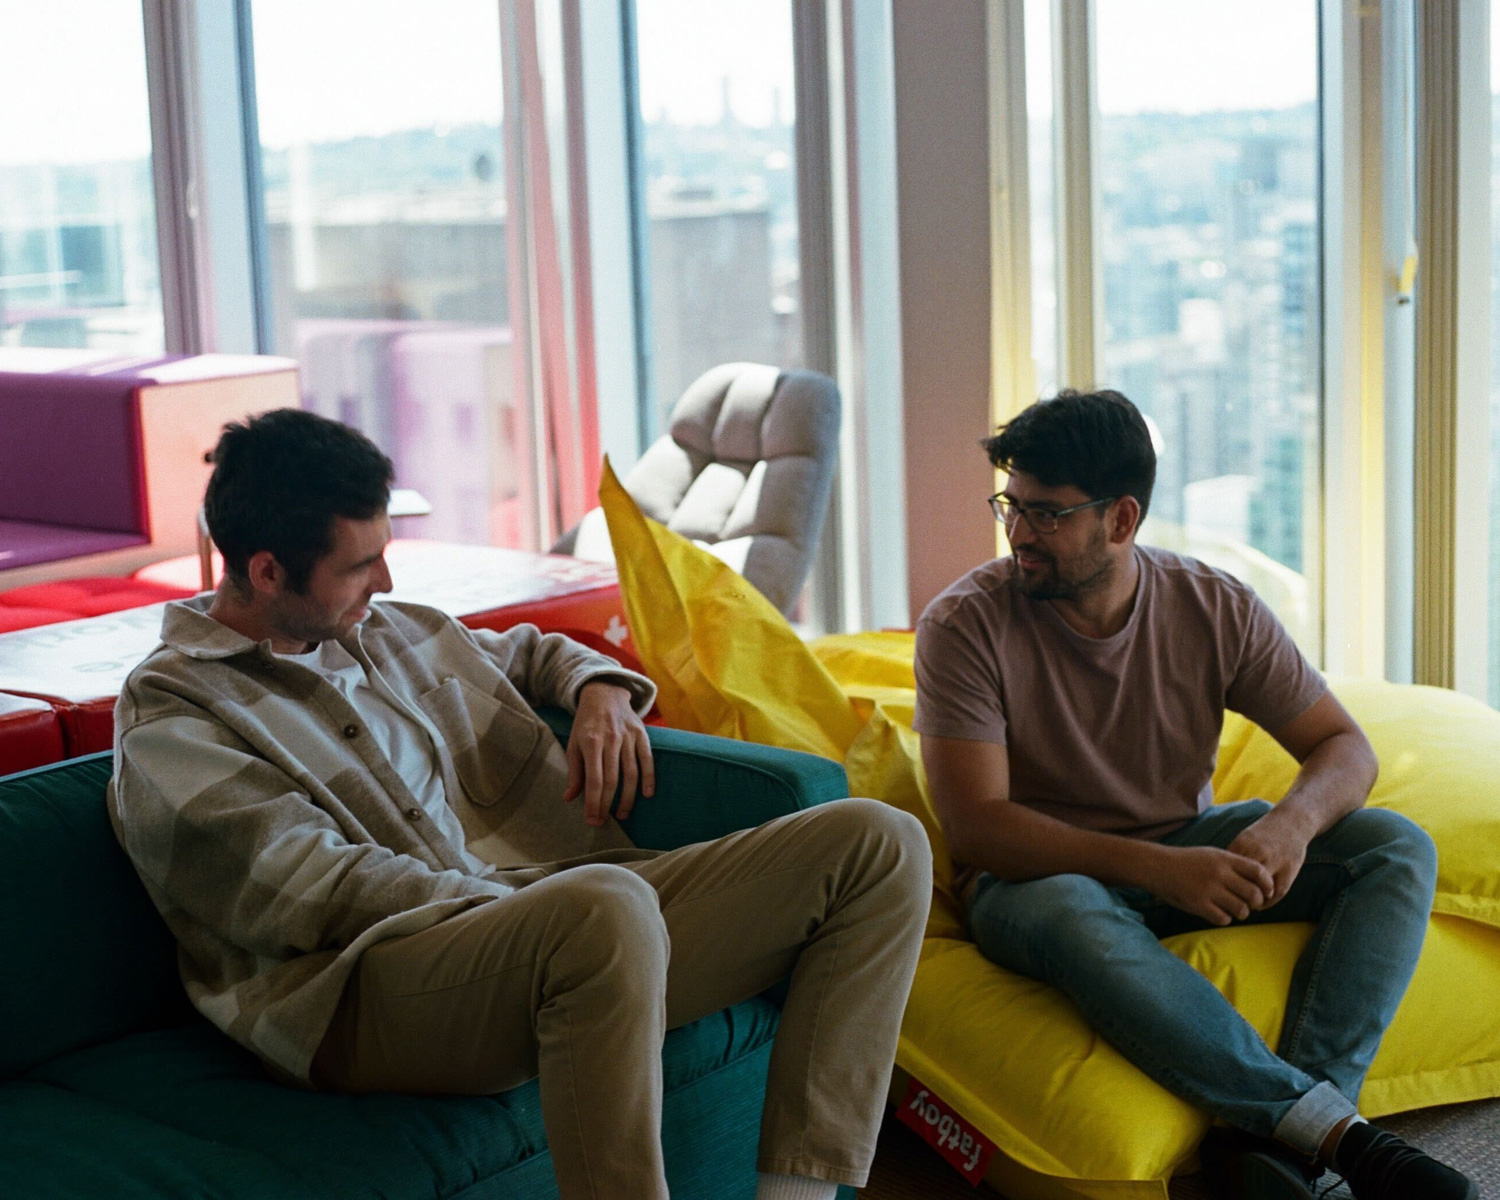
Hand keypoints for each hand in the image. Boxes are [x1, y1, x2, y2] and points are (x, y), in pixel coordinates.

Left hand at [563, 681, 654, 826]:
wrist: (605, 693)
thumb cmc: (586, 723)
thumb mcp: (573, 743)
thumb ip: (574, 771)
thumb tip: (569, 798)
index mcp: (591, 742)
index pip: (593, 780)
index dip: (593, 803)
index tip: (592, 820)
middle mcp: (611, 740)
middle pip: (612, 780)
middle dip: (607, 805)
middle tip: (603, 822)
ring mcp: (628, 737)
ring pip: (631, 773)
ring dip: (628, 798)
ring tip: (623, 814)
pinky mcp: (642, 734)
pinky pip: (647, 760)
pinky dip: (649, 778)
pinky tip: (646, 795)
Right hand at [1147, 845, 1275, 925]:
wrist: (1158, 866)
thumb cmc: (1188, 861)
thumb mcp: (1212, 854)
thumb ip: (1234, 865)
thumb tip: (1259, 881)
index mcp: (1224, 859)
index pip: (1258, 872)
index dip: (1267, 884)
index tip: (1266, 892)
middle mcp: (1219, 874)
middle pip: (1253, 894)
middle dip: (1256, 903)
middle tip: (1250, 905)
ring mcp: (1208, 890)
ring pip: (1241, 909)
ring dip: (1241, 913)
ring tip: (1234, 909)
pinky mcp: (1198, 904)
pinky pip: (1223, 918)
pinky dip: (1224, 918)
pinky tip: (1218, 912)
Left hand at [1226, 811, 1309, 908]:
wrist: (1291, 822)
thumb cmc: (1263, 834)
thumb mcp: (1244, 839)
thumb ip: (1233, 855)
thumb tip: (1218, 877)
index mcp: (1242, 843)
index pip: (1227, 870)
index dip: (1222, 884)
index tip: (1220, 892)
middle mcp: (1258, 852)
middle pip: (1243, 881)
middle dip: (1236, 894)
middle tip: (1233, 902)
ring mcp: (1275, 862)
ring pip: (1260, 889)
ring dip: (1253, 901)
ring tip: (1247, 905)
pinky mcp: (1289, 870)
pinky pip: (1277, 892)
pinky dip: (1268, 901)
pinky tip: (1262, 904)